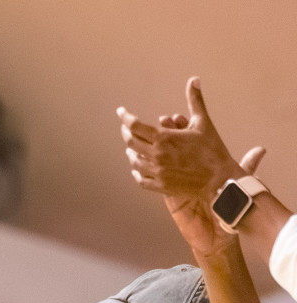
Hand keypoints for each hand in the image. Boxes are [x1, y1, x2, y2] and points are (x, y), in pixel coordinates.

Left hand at [119, 78, 254, 201]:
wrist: (220, 180)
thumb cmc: (212, 150)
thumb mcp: (203, 122)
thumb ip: (195, 100)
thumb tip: (193, 79)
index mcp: (164, 139)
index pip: (136, 126)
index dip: (125, 117)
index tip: (121, 111)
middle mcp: (156, 155)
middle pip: (131, 142)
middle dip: (126, 133)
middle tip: (126, 128)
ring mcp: (156, 172)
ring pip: (134, 161)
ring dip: (131, 151)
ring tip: (131, 147)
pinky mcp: (160, 185)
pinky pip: (141, 179)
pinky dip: (136, 171)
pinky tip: (137, 167)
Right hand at [155, 127, 265, 257]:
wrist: (215, 232)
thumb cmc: (226, 207)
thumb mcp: (238, 183)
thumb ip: (247, 166)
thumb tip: (261, 150)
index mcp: (201, 167)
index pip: (189, 142)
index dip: (183, 128)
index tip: (180, 118)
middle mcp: (186, 172)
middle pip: (171, 147)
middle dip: (165, 132)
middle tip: (165, 121)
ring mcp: (173, 182)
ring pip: (157, 160)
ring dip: (153, 147)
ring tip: (155, 135)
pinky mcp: (165, 195)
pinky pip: (149, 179)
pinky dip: (144, 168)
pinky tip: (141, 158)